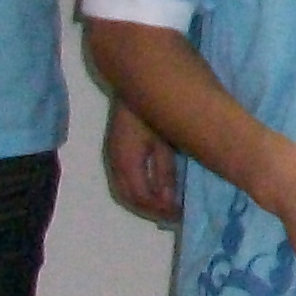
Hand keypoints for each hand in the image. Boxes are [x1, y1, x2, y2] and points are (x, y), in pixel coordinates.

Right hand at [102, 97, 182, 222]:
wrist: (135, 78)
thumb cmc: (153, 107)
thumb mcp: (164, 140)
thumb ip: (165, 170)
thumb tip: (169, 199)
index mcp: (126, 161)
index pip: (140, 197)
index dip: (161, 210)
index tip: (182, 215)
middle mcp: (116, 163)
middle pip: (130, 198)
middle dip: (152, 210)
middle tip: (176, 216)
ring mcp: (114, 156)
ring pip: (126, 190)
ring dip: (145, 202)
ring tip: (168, 207)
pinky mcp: (118, 150)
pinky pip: (126, 179)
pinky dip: (142, 189)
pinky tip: (159, 189)